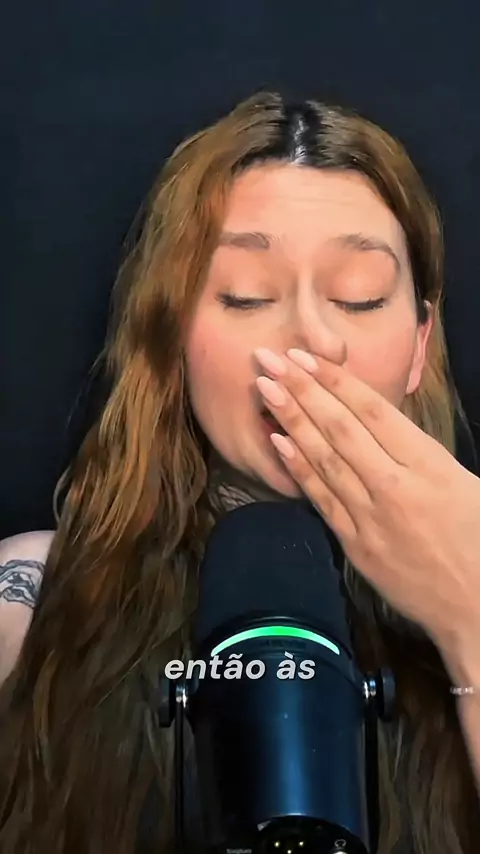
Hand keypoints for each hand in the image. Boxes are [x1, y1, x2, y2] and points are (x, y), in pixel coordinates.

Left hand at [254, 346, 479, 654]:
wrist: (476, 609)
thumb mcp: (468, 484)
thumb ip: (424, 452)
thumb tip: (382, 421)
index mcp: (430, 465)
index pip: (373, 411)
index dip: (334, 380)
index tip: (303, 356)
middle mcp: (395, 486)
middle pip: (339, 428)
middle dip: (300, 389)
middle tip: (267, 359)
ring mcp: (371, 517)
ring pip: (323, 459)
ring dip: (290, 421)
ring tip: (264, 389)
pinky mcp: (356, 545)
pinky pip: (322, 500)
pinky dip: (298, 469)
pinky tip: (276, 442)